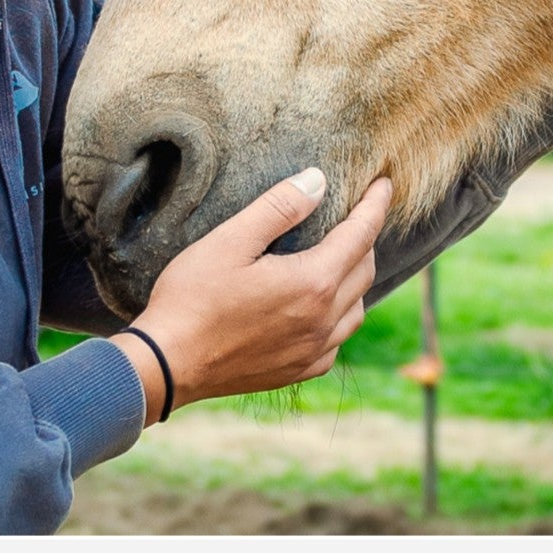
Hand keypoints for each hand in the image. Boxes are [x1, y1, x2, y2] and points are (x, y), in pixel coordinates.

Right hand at [114, 170, 392, 423]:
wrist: (167, 364)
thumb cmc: (193, 297)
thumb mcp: (231, 240)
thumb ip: (279, 208)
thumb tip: (319, 181)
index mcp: (313, 283)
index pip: (361, 235)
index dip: (375, 205)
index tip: (384, 183)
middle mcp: (323, 321)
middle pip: (364, 270)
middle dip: (366, 237)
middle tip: (357, 213)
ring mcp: (313, 352)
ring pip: (356, 308)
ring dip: (356, 277)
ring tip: (342, 255)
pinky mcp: (298, 372)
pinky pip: (338, 340)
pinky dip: (340, 315)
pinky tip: (321, 306)